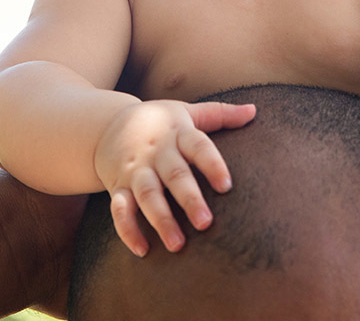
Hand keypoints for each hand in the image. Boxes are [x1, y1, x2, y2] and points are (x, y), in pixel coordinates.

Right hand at [94, 99, 255, 256]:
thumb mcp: (186, 112)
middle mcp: (156, 153)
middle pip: (174, 175)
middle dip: (189, 199)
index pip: (198, 146)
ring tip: (177, 244)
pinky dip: (127, 229)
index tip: (227, 186)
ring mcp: (135, 170)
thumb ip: (219, 114)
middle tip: (206, 223)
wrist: (105, 124)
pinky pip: (119, 209)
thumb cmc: (157, 121)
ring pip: (147, 194)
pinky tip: (142, 250)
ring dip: (161, 219)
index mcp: (177, 133)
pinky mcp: (118, 186)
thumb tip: (254, 110)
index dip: (212, 164)